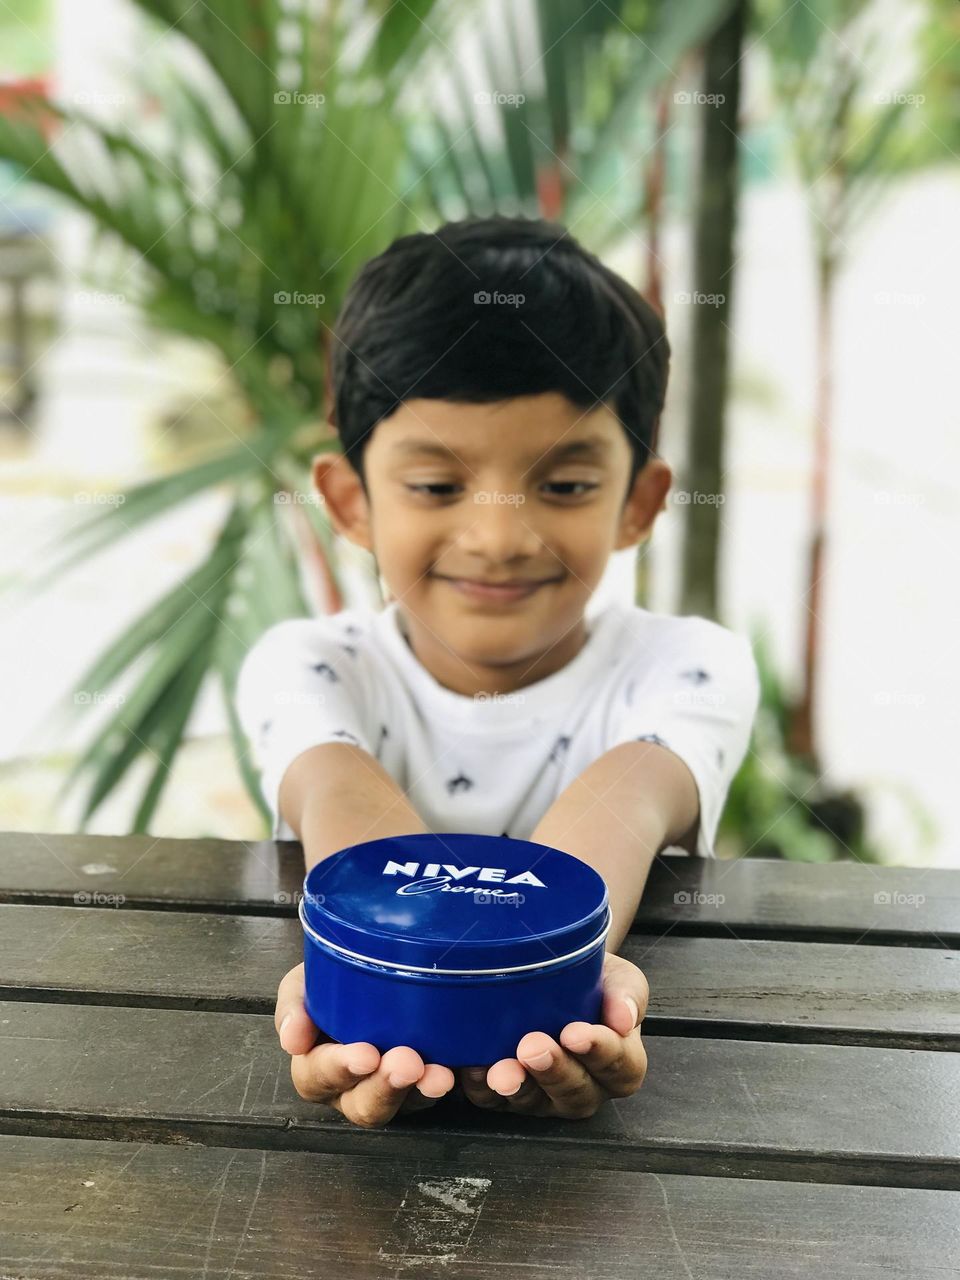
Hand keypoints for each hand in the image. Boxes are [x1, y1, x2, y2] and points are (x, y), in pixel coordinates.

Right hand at [275, 962, 455, 1127]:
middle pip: (365, 1106)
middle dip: (386, 1088)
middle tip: (408, 1063)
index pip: (318, 1078)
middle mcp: (355, 1087)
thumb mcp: (307, 978)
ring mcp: (396, 1089)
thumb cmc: (337, 976)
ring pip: (407, 1107)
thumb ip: (295, 1004)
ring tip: (441, 1074)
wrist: (380, 960)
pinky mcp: (431, 1081)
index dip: (339, 1069)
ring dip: (423, 1091)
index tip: (365, 1054)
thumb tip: (293, 1039)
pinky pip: (444, 1090)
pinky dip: (460, 1083)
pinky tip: (470, 1068)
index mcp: (319, 1065)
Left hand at [456, 951, 647, 1118]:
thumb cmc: (592, 979)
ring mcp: (544, 1097)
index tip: (576, 1033)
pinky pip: (492, 1101)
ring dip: (516, 1086)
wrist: (553, 969)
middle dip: (552, 1071)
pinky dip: (480, 1087)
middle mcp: (583, 1088)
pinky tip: (474, 1067)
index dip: (600, 1054)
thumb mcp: (618, 977)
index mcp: (619, 1064)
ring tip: (502, 1068)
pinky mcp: (506, 1097)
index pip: (619, 1068)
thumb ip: (627, 994)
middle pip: (575, 1094)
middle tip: (533, 1046)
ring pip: (533, 1103)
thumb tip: (624, 1018)